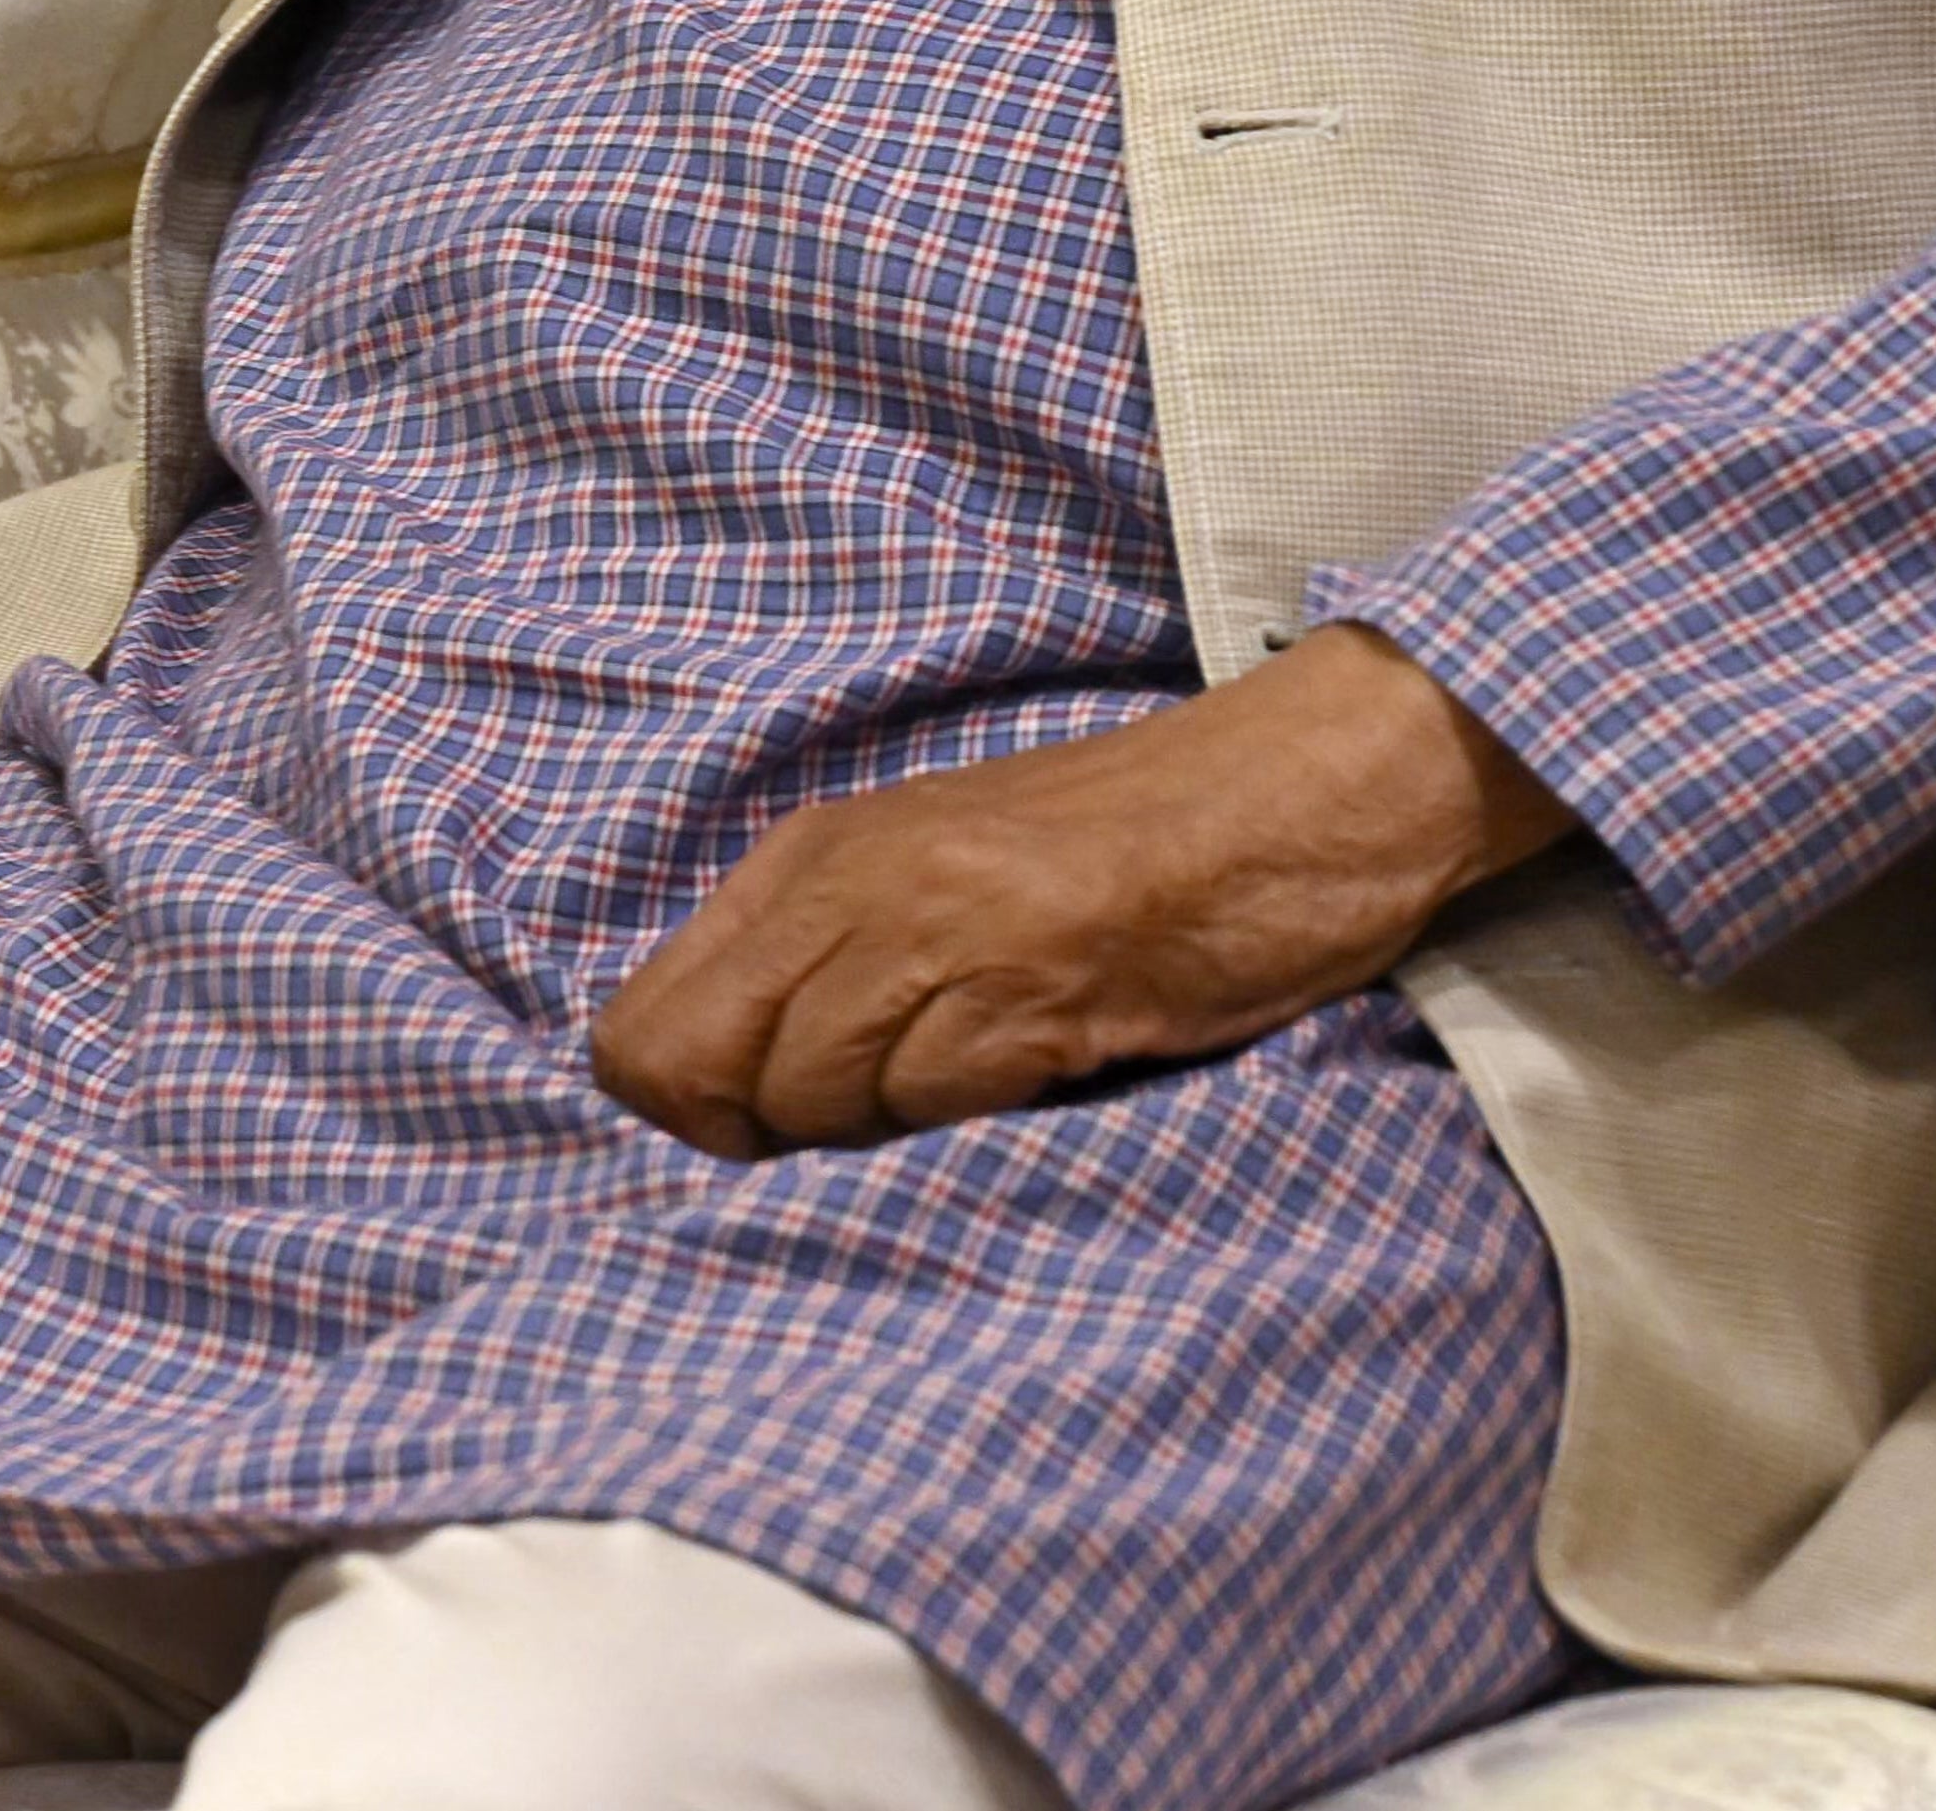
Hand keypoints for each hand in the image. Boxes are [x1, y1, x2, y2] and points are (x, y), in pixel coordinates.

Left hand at [589, 626, 1569, 1158]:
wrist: (1295, 793)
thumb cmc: (1120, 857)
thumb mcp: (935, 887)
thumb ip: (830, 970)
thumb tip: (736, 1106)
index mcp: (808, 859)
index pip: (640, 1028)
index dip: (690, 1113)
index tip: (773, 1135)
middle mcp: (849, 883)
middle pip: (691, 1072)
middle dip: (758, 1141)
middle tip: (872, 1135)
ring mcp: (938, 925)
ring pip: (809, 1098)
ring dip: (878, 1137)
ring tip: (979, 1087)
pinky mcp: (1035, 979)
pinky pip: (934, 1101)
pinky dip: (970, 1124)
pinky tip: (1040, 1076)